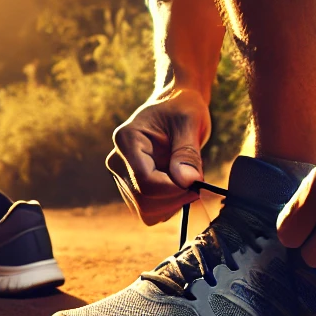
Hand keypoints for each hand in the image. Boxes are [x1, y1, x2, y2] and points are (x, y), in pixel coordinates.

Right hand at [106, 84, 210, 223]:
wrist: (175, 105)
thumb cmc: (183, 108)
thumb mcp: (190, 123)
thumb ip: (187, 153)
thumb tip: (187, 182)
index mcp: (127, 140)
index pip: (145, 181)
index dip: (174, 189)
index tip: (197, 183)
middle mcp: (117, 160)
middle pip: (143, 201)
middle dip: (174, 199)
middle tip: (197, 185)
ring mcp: (122, 175)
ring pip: (145, 211)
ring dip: (172, 204)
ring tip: (188, 182)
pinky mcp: (130, 186)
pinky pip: (149, 210)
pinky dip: (168, 205)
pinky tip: (179, 186)